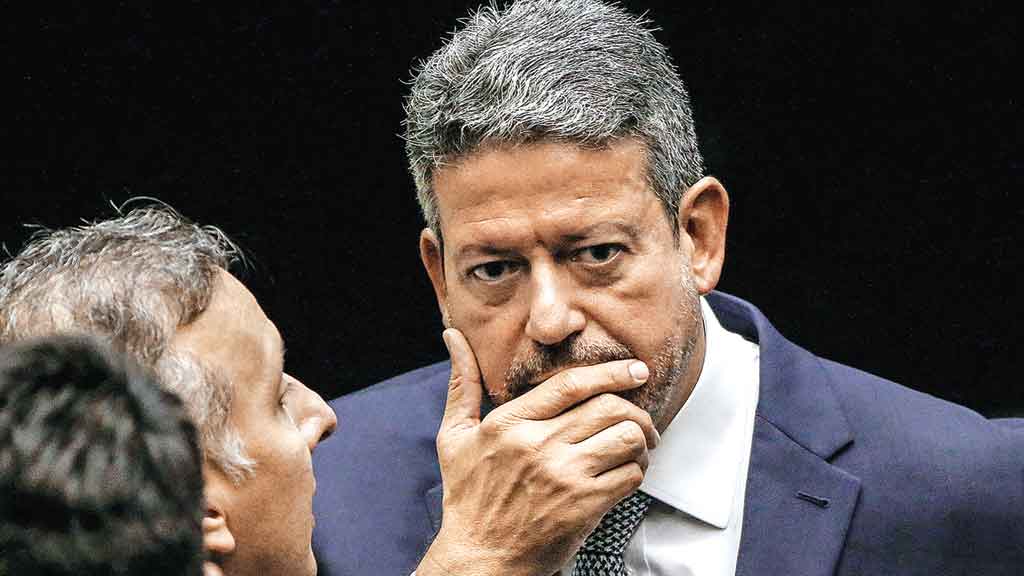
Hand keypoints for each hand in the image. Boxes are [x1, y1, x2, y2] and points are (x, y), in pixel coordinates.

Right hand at [416, 328, 658, 575]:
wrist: (479, 560)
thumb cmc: (468, 498)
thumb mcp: (454, 437)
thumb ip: (462, 384)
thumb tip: (453, 338)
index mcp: (508, 424)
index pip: (571, 384)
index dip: (611, 372)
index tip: (635, 370)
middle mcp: (537, 446)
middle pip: (608, 407)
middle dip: (636, 408)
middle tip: (642, 416)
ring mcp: (562, 477)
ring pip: (626, 438)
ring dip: (642, 440)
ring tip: (638, 445)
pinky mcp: (582, 506)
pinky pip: (629, 476)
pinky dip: (637, 471)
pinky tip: (627, 472)